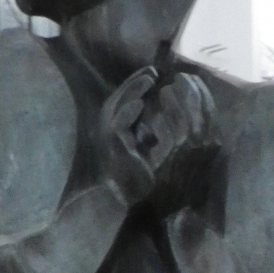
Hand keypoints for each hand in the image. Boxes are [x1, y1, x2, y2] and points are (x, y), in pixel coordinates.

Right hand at [98, 66, 158, 206]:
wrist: (131, 201)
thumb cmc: (139, 176)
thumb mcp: (145, 147)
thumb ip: (148, 131)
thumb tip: (163, 117)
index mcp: (119, 127)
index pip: (128, 98)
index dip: (140, 83)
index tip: (155, 72)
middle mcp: (110, 129)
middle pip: (120, 97)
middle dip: (136, 81)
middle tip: (153, 71)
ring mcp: (109, 139)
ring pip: (117, 107)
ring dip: (132, 90)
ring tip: (149, 79)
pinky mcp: (113, 149)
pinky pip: (118, 128)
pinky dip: (127, 115)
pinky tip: (139, 105)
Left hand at [145, 73, 216, 179]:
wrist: (169, 210)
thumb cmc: (180, 186)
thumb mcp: (196, 159)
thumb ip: (197, 138)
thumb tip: (193, 113)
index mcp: (215, 145)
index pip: (211, 110)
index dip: (202, 92)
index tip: (192, 80)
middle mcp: (208, 146)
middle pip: (201, 107)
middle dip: (191, 89)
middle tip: (179, 78)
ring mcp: (193, 149)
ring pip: (186, 115)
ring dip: (176, 100)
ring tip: (165, 92)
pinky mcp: (176, 154)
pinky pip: (170, 128)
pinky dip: (163, 119)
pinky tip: (156, 116)